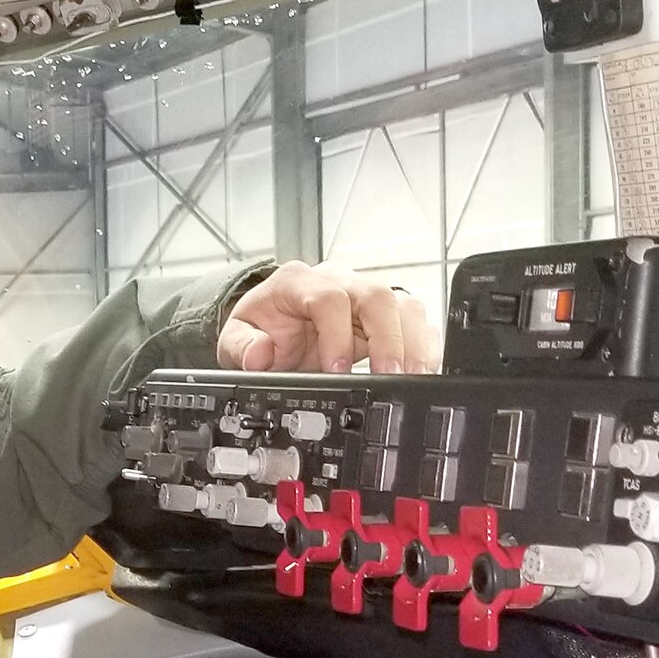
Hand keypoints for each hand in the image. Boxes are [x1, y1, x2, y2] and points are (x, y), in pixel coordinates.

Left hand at [215, 261, 440, 374]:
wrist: (274, 323)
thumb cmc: (260, 327)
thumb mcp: (235, 338)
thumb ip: (241, 346)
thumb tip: (258, 353)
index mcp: (298, 282)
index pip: (328, 298)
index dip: (337, 333)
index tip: (336, 369)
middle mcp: (338, 281)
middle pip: (377, 295)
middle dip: (388, 337)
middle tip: (391, 374)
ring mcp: (364, 295)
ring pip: (402, 304)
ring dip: (412, 341)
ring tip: (414, 376)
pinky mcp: (384, 314)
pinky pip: (414, 320)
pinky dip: (423, 344)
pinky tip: (423, 369)